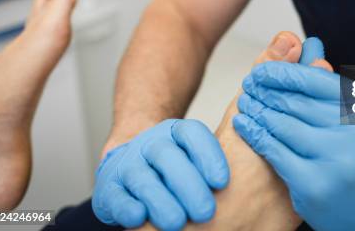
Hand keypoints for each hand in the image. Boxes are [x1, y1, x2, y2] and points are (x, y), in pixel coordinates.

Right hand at [92, 119, 228, 230]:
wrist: (126, 164)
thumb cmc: (171, 167)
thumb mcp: (192, 157)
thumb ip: (212, 165)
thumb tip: (246, 183)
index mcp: (175, 132)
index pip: (192, 134)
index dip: (208, 155)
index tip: (222, 182)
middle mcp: (150, 144)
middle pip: (167, 155)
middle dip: (188, 184)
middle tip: (206, 212)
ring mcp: (127, 163)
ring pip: (142, 177)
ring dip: (160, 200)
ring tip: (177, 222)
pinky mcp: (108, 187)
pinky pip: (116, 196)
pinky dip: (127, 207)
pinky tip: (139, 217)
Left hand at [234, 61, 354, 230]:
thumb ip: (327, 83)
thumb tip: (301, 42)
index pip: (318, 80)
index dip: (284, 73)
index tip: (262, 70)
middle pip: (299, 102)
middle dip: (267, 91)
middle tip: (248, 84)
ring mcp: (340, 161)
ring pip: (285, 125)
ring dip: (259, 111)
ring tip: (245, 102)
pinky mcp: (317, 185)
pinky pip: (277, 151)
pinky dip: (256, 135)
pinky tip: (244, 125)